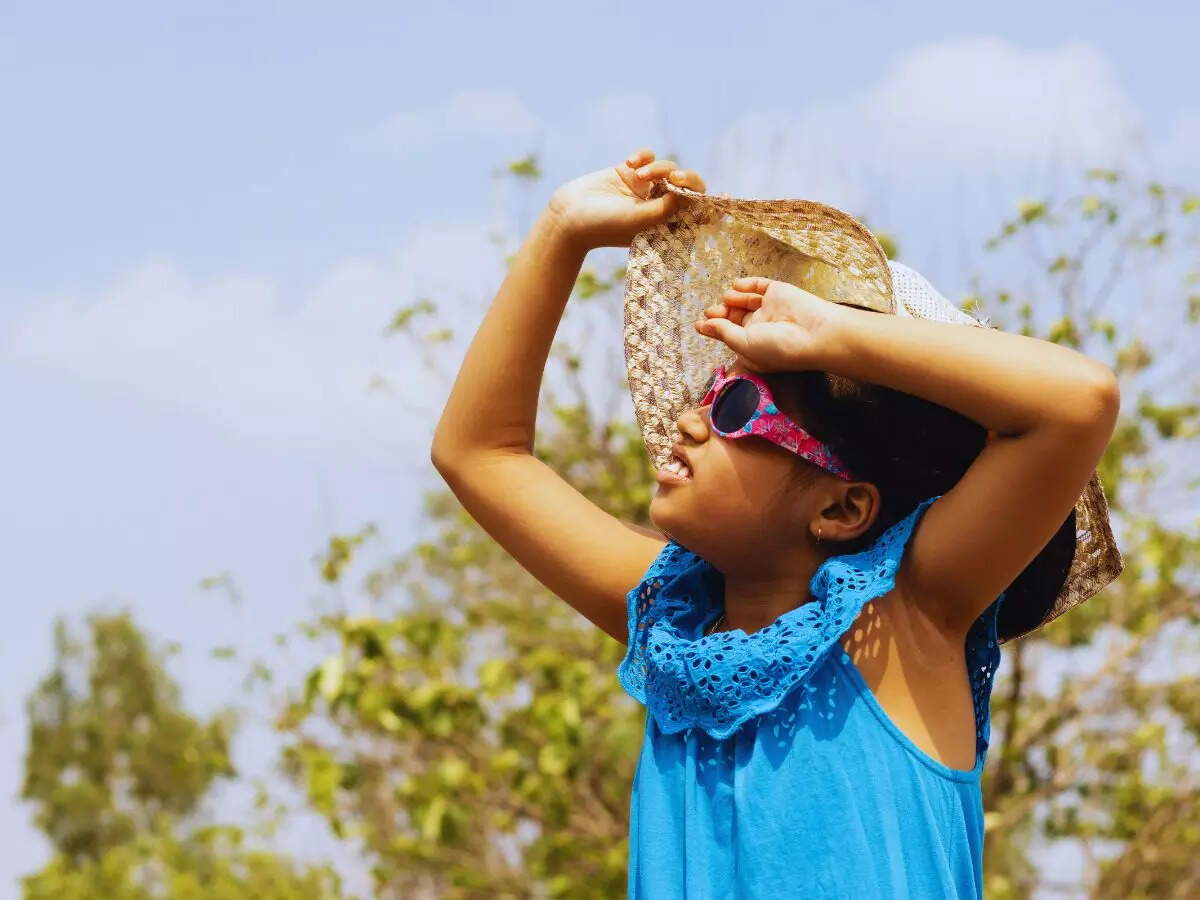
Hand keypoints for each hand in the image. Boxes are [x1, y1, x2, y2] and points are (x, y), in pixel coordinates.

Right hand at [547, 148, 705, 250]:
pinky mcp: (629, 172)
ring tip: (639, 175)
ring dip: (657, 167)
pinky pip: (648, 156)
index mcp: (665, 224)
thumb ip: (669, 207)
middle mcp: (658, 206)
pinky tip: (630, 163)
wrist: (569, 215)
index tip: (707, 195)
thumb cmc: (605, 226)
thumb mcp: (642, 220)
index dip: (705, 201)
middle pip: (687, 185)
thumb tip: (688, 192)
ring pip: (667, 167)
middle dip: (686, 177)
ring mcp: (644, 188)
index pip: (696, 211)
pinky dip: (643, 156)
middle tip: (676, 177)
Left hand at [694, 276, 846, 371]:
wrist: (814, 332)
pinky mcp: (778, 293)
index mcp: (753, 346)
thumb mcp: (743, 344)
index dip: (714, 329)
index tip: (698, 324)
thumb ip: (723, 332)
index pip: (729, 335)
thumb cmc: (779, 347)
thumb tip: (703, 325)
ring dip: (732, 298)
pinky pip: (759, 286)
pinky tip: (737, 286)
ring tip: (727, 299)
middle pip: (734, 317)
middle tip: (710, 310)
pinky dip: (746, 285)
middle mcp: (761, 328)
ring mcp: (770, 310)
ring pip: (745, 300)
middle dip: (720, 313)